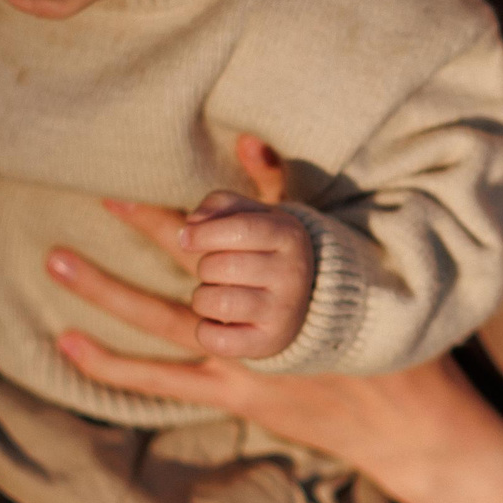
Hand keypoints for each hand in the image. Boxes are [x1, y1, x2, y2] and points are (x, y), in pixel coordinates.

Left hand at [47, 135, 502, 502]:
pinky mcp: (233, 389)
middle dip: (142, 230)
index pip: (220, 227)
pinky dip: (111, 364)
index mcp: (290, 260)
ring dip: (106, 289)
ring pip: (164, 317)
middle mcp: (264, 302)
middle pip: (187, 264)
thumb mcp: (329, 248)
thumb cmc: (364, 317)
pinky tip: (66, 341)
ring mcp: (245, 351)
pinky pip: (160, 377)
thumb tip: (246, 137)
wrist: (397, 408)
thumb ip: (283, 193)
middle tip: (95, 196)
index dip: (176, 210)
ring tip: (54, 258)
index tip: (133, 191)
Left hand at [54, 134, 314, 361]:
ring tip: (223, 295)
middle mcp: (288, 274)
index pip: (232, 228)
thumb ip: (241, 186)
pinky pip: (211, 337)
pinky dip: (208, 329)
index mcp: (286, 234)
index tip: (186, 234)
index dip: (200, 231)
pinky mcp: (266, 347)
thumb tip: (236, 155)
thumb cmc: (272, 252)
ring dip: (203, 299)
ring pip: (208, 301)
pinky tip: (223, 323)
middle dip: (203, 266)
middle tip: (215, 267)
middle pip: (212, 266)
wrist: (316, 307)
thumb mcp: (266, 212)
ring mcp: (279, 313)